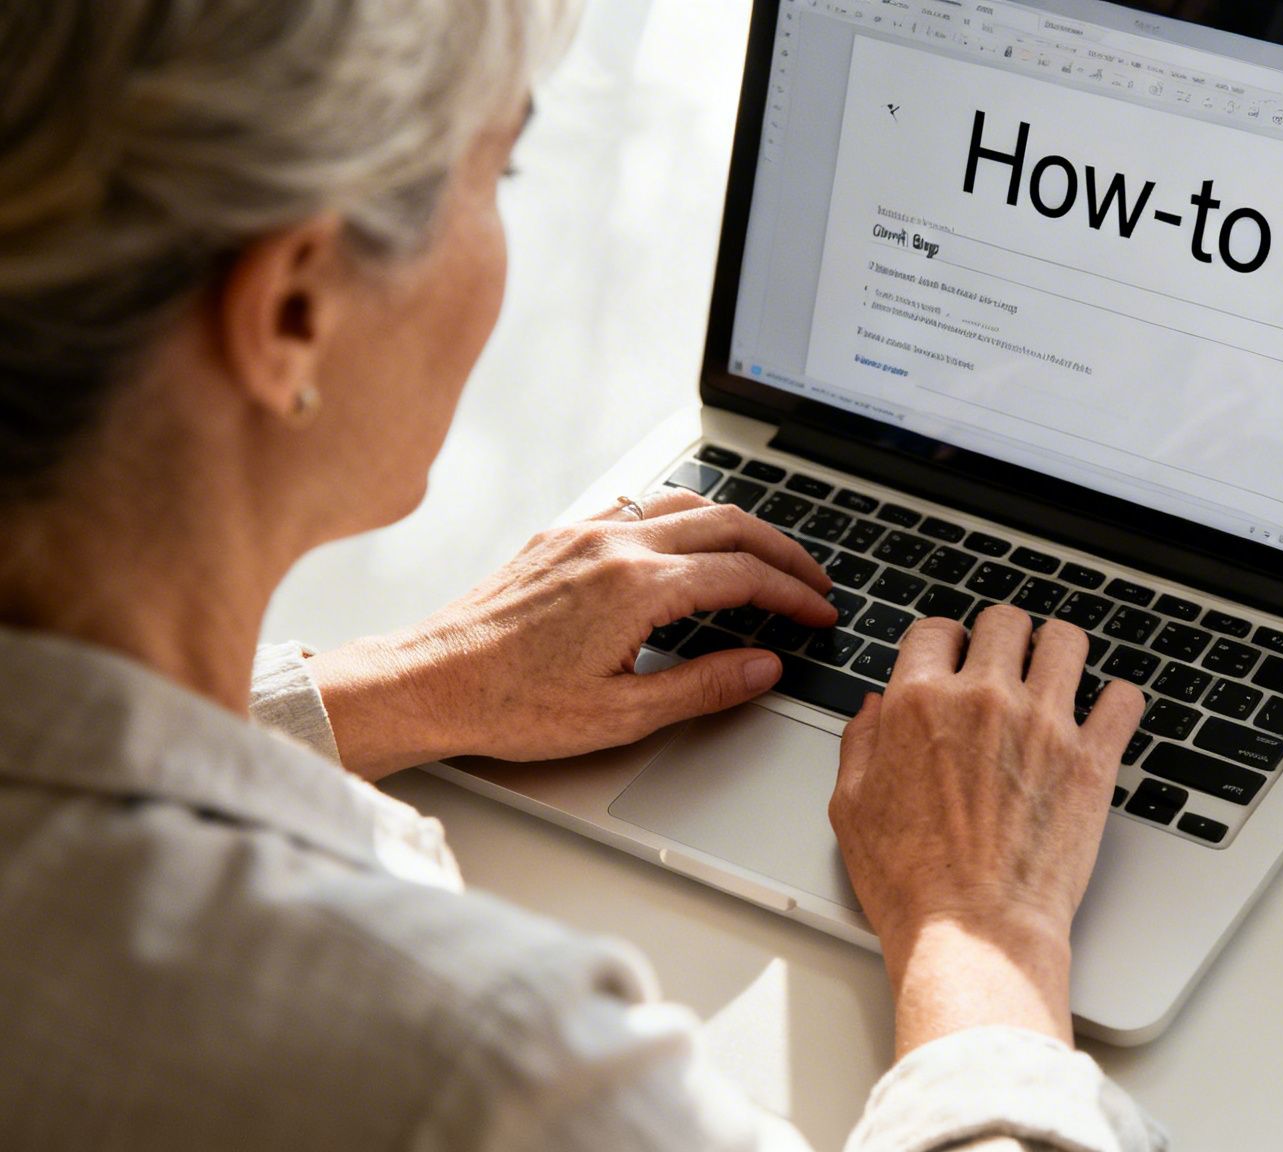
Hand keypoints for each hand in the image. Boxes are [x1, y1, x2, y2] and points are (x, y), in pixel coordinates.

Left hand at [309, 487, 836, 778]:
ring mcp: (584, 534)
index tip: (819, 613)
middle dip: (782, 552)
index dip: (793, 594)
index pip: (743, 576)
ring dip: (736, 527)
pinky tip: (686, 542)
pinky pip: (638, 507)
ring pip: (685, 504)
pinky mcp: (559, 537)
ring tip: (763, 559)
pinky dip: (681, 518)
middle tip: (813, 582)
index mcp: (637, 587)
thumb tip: (764, 667)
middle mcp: (614, 546)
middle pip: (728, 525)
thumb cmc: (510, 705)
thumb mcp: (622, 715)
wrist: (428, 682)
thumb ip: (704, 687)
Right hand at [830, 606, 1143, 1053]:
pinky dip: (1117, 701)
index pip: (936, 629)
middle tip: (1005, 665)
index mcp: (920, 702)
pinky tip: (1104, 715)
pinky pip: (1123, 698)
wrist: (975, 934)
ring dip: (1059, 652)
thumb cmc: (912, 884)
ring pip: (1067, 641)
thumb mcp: (852, 809)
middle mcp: (984, 700)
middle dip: (1002, 638)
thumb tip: (872, 710)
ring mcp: (1044, 725)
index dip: (942, 643)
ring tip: (1056, 675)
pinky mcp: (1092, 759)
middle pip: (1004, 621)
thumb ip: (860, 745)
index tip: (951, 659)